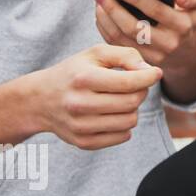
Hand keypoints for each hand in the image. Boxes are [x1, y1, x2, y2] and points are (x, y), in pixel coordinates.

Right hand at [34, 45, 162, 149]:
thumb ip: (126, 55)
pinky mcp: (83, 142)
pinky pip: (123, 137)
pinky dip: (124, 125)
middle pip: (133, 102)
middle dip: (141, 91)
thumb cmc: (74, 72)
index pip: (130, 82)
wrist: (39, 100)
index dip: (149, 77)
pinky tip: (113, 114)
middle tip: (134, 85)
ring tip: (121, 99)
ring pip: (130, 121)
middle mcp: (79, 103)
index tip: (155, 73)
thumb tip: (149, 70)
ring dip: (132, 109)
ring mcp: (80, 126)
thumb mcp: (95, 54)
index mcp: (83, 78)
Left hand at [93, 0, 195, 77]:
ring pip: (121, 37)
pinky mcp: (140, 60)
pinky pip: (118, 45)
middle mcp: (168, 43)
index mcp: (182, 26)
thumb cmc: (189, 22)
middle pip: (133, 27)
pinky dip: (106, 29)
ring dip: (106, 19)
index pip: (157, 10)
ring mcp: (153, 55)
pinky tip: (101, 16)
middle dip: (113, 9)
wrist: (189, 54)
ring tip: (98, 3)